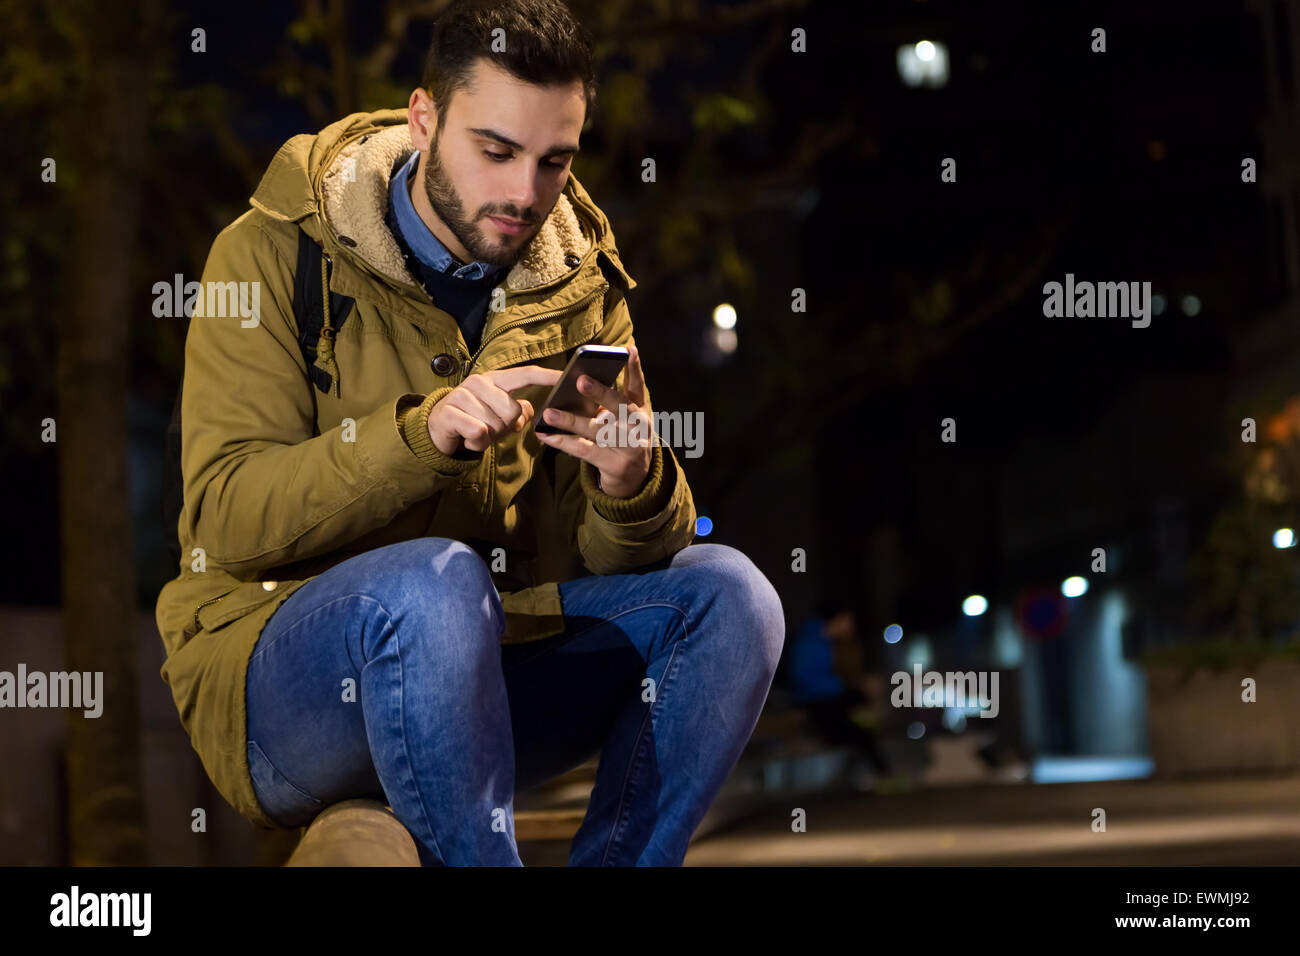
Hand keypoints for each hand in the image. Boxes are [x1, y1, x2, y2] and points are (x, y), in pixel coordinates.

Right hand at [427, 365, 562, 456]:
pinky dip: (477, 444)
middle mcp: (478, 383)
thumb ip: (519, 413)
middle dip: (505, 427)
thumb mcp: (500, 417)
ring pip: (494, 425)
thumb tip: (529, 411)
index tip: (564, 377)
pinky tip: (468, 439)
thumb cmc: (475, 420)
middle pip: (512, 410)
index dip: (545, 376)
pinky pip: (478, 433)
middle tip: (491, 428)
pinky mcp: (448, 412)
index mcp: (494, 379)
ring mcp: (461, 395)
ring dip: (489, 438)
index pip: (524, 374)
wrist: (439, 429)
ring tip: (477, 433)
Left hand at [535, 344, 654, 497]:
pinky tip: (546, 435)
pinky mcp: (614, 465)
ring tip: (549, 413)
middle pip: (619, 406)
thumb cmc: (625, 438)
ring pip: (597, 430)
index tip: (628, 349)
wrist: (636, 478)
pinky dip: (563, 442)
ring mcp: (629, 447)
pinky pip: (585, 451)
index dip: (634, 368)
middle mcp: (638, 427)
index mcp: (641, 410)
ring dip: (571, 421)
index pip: (638, 386)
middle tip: (580, 380)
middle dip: (600, 393)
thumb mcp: (628, 416)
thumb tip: (589, 374)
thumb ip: (617, 395)